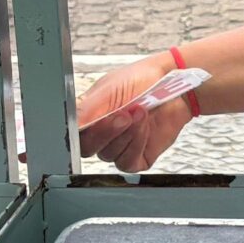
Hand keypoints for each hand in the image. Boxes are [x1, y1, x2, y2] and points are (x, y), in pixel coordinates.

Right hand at [76, 51, 196, 173]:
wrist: (173, 85)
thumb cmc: (141, 81)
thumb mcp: (109, 89)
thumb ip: (87, 108)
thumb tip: (70, 124)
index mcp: (88, 116)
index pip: (72, 133)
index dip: (79, 132)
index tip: (93, 121)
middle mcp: (101, 133)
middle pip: (88, 148)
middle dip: (106, 131)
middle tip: (123, 114)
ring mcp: (118, 146)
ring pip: (108, 155)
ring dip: (126, 134)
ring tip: (140, 112)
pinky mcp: (136, 157)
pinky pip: (126, 162)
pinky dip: (136, 143)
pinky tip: (145, 126)